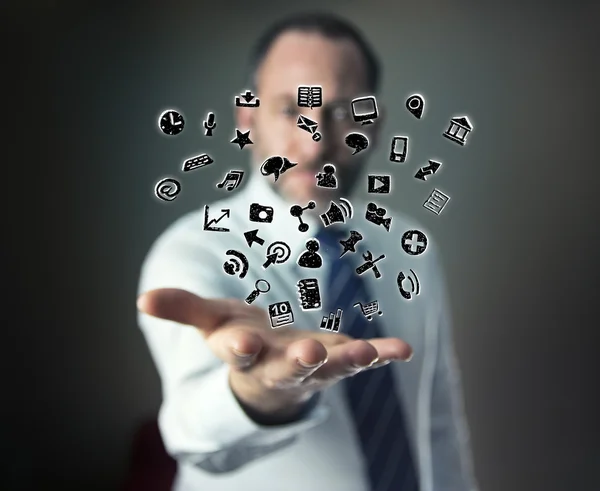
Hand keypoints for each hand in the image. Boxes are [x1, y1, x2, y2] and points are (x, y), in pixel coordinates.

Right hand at [137, 288, 412, 423]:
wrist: (271, 366)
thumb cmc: (241, 338)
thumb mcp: (211, 322)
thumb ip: (182, 309)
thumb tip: (142, 299)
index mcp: (245, 354)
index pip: (238, 353)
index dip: (239, 347)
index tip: (242, 341)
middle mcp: (279, 365)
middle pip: (288, 366)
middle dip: (297, 360)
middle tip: (307, 352)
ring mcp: (313, 366)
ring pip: (330, 367)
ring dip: (348, 360)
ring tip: (365, 351)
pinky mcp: (338, 359)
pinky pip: (362, 359)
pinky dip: (382, 354)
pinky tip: (403, 349)